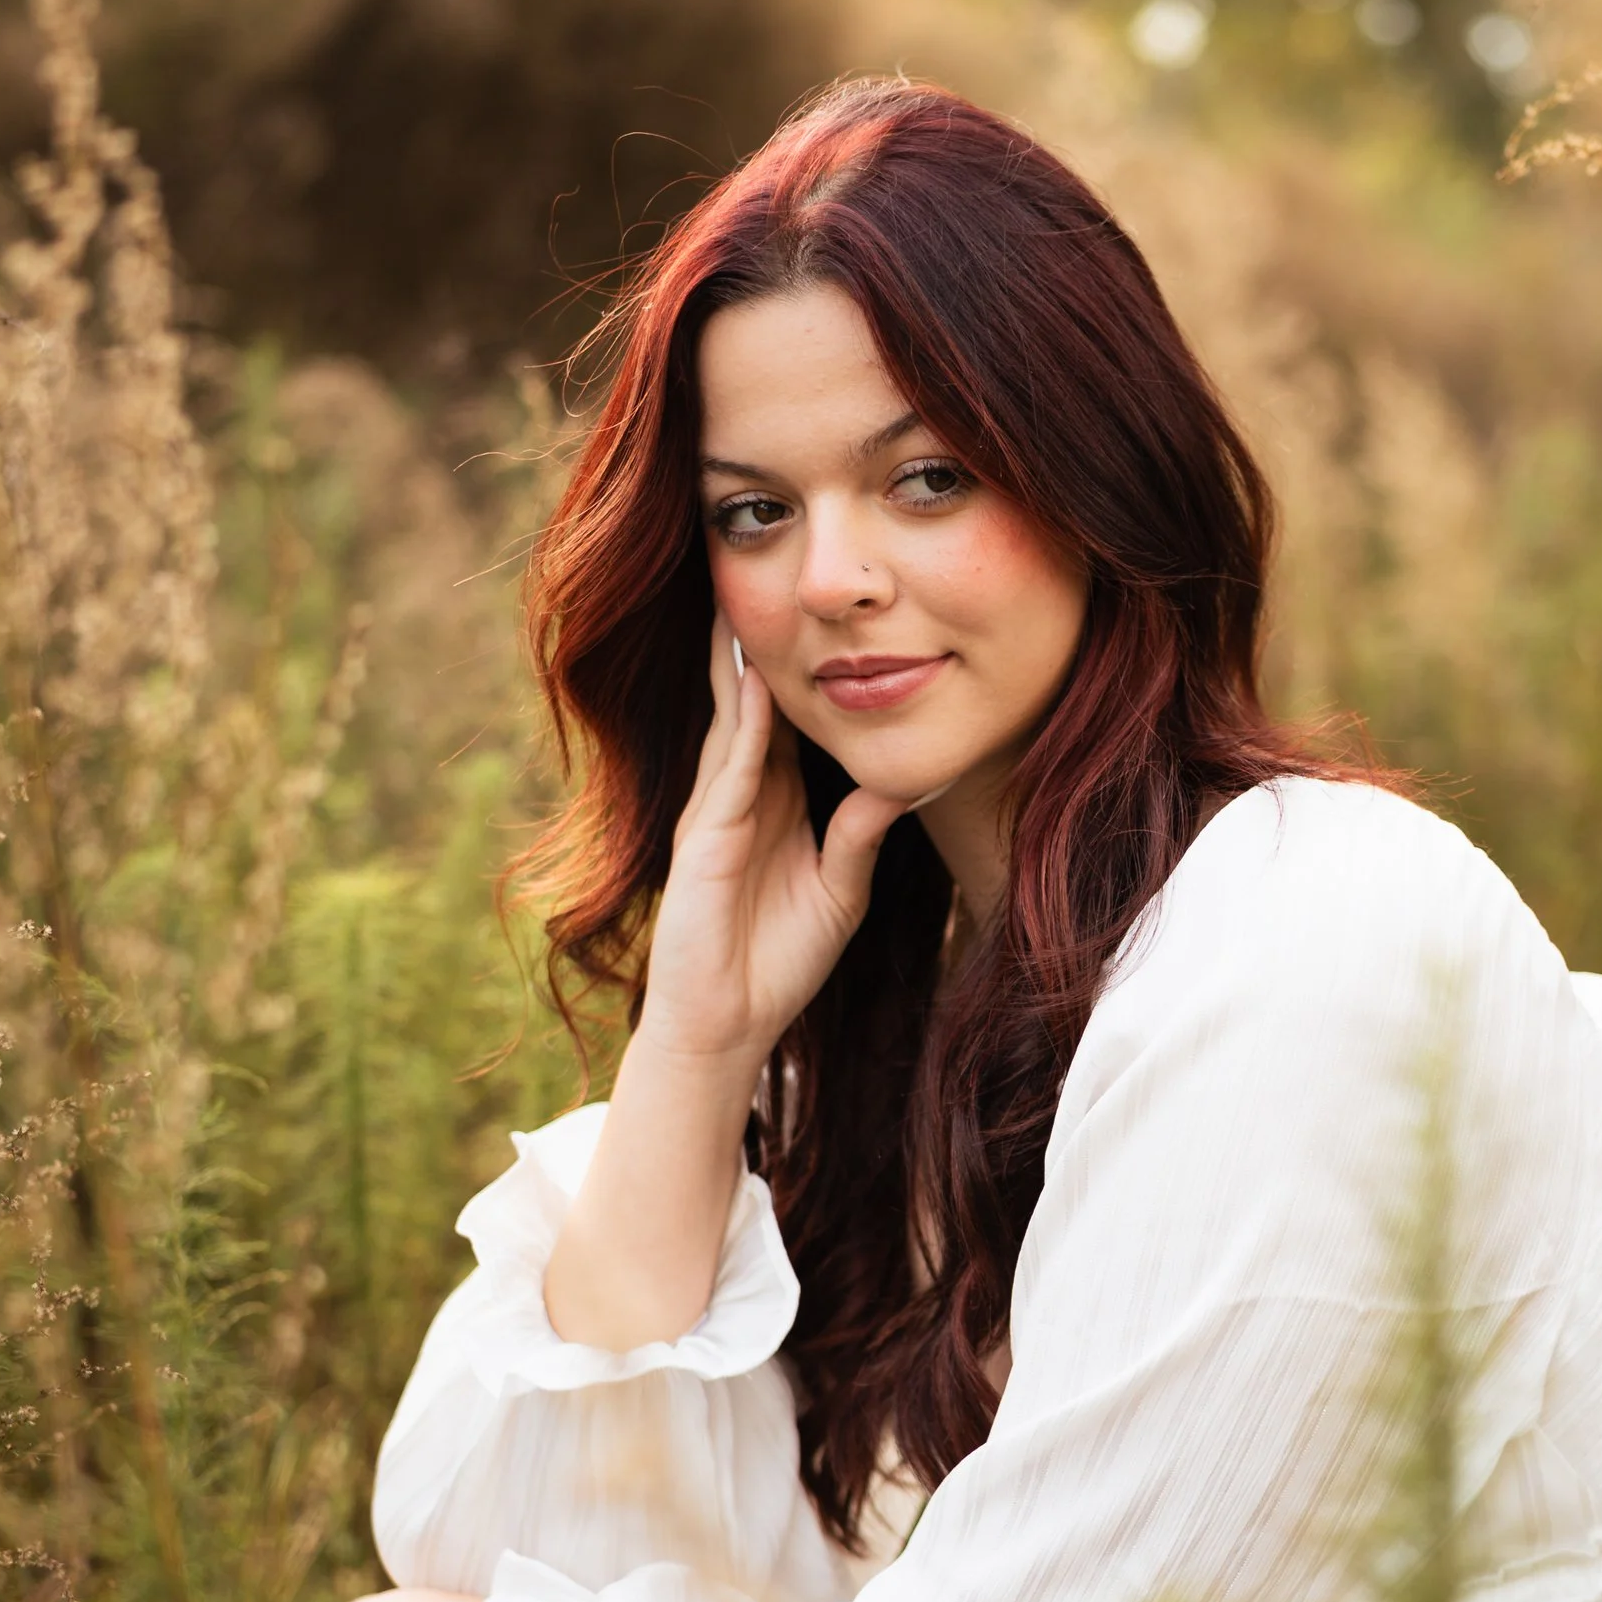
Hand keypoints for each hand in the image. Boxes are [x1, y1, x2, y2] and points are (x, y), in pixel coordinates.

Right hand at [639, 619, 902, 1073]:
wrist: (728, 1026)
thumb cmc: (778, 963)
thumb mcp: (840, 891)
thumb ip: (861, 835)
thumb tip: (898, 782)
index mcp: (773, 804)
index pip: (787, 721)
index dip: (801, 670)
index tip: (820, 618)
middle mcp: (740, 797)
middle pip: (750, 703)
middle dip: (754, 643)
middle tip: (759, 575)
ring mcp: (716, 813)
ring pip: (731, 720)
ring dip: (734, 661)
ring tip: (738, 595)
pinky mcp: (704, 839)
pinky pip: (728, 768)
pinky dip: (739, 722)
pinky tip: (747, 679)